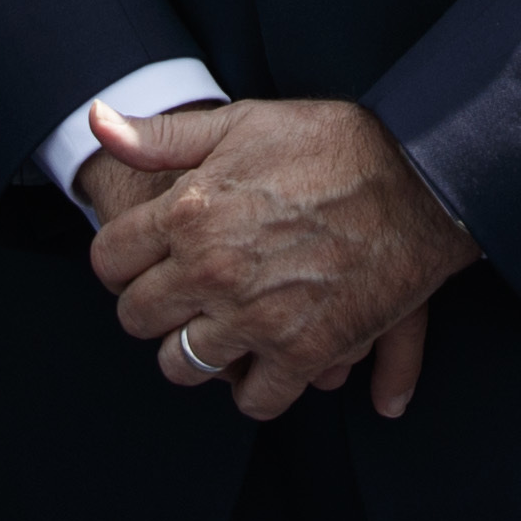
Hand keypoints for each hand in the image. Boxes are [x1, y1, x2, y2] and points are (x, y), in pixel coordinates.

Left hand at [87, 100, 476, 422]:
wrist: (422, 179)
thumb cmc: (333, 144)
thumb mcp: (243, 121)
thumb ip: (163, 135)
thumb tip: (98, 124)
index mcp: (189, 212)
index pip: (109, 260)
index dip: (122, 261)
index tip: (143, 260)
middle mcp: (212, 270)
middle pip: (138, 318)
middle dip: (153, 308)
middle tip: (180, 296)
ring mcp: (256, 317)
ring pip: (183, 365)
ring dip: (194, 352)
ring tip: (216, 332)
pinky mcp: (304, 352)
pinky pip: (253, 399)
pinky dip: (254, 388)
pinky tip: (262, 362)